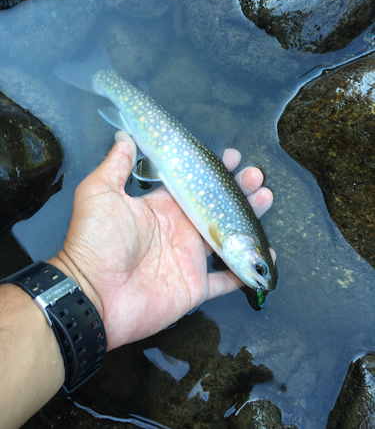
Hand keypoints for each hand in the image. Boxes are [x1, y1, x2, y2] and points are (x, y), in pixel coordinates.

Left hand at [50, 132, 274, 349]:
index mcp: (161, 207)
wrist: (93, 294)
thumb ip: (116, 164)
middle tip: (256, 177)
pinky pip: (227, 279)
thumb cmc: (96, 240)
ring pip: (227, 236)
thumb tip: (123, 135)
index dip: (212, 170)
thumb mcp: (100, 192)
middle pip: (216, 207)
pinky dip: (246, 271)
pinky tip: (266, 257)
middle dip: (238, 190)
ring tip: (266, 199)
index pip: (193, 184)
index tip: (231, 156)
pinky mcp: (195, 286)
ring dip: (248, 220)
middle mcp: (178, 229)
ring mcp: (189, 258)